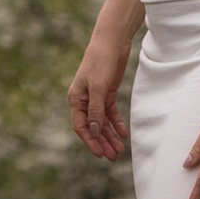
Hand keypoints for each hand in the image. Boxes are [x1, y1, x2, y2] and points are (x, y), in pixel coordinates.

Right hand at [67, 35, 132, 161]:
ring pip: (102, 122)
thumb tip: (94, 132)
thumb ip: (96, 110)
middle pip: (93, 127)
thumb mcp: (98, 87)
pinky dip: (116, 123)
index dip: (90, 141)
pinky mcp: (107, 93)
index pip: (81, 126)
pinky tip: (123, 133)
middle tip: (113, 157)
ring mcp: (96, 97)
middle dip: (102, 142)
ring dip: (110, 136)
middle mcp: (84, 100)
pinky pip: (110, 113)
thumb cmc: (100, 61)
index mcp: (76, 99)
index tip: (100, 154)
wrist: (112, 42)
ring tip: (120, 150)